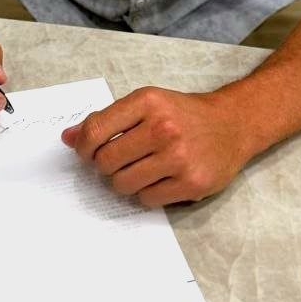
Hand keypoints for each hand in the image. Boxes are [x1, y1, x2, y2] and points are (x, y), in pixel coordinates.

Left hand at [60, 87, 248, 207]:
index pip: (96, 130)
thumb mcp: (147, 104)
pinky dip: (146, 193)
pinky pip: (147, 199)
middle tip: (117, 162)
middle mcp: (163, 128)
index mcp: (147, 102)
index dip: (83, 146)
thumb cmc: (183, 114)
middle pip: (106, 162)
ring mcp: (178, 157)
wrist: (233, 124)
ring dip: (124, 182)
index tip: (85, 152)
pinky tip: (158, 179)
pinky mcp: (191, 183)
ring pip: (123, 184)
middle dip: (105, 166)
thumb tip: (68, 137)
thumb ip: (107, 119)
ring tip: (138, 170)